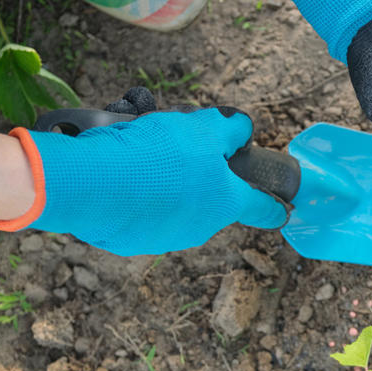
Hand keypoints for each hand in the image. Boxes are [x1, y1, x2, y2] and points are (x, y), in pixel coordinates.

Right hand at [0, 91, 287, 254]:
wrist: (88, 185)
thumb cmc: (153, 156)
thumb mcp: (200, 129)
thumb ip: (228, 130)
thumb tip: (242, 130)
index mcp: (223, 203)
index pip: (260, 208)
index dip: (274, 207)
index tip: (284, 212)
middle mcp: (199, 229)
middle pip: (208, 200)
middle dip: (194, 176)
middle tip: (171, 148)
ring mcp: (163, 239)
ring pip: (171, 205)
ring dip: (159, 181)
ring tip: (135, 153)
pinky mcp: (128, 241)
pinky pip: (137, 212)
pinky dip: (130, 194)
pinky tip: (113, 173)